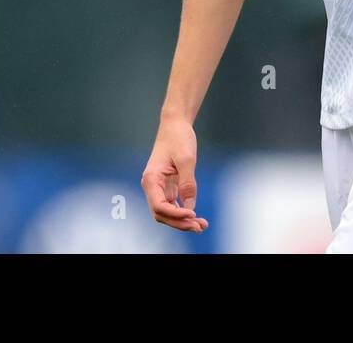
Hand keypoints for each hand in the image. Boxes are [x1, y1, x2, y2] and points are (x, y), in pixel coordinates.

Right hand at [141, 116, 208, 232]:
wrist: (175, 124)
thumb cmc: (178, 138)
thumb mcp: (186, 159)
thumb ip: (188, 183)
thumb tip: (190, 206)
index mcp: (151, 179)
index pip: (160, 206)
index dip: (176, 214)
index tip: (193, 214)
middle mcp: (152, 186)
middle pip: (162, 214)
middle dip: (180, 223)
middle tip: (200, 226)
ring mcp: (159, 188)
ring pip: (167, 212)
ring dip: (182, 221)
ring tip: (201, 225)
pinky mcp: (167, 187)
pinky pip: (173, 205)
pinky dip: (183, 212)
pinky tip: (197, 217)